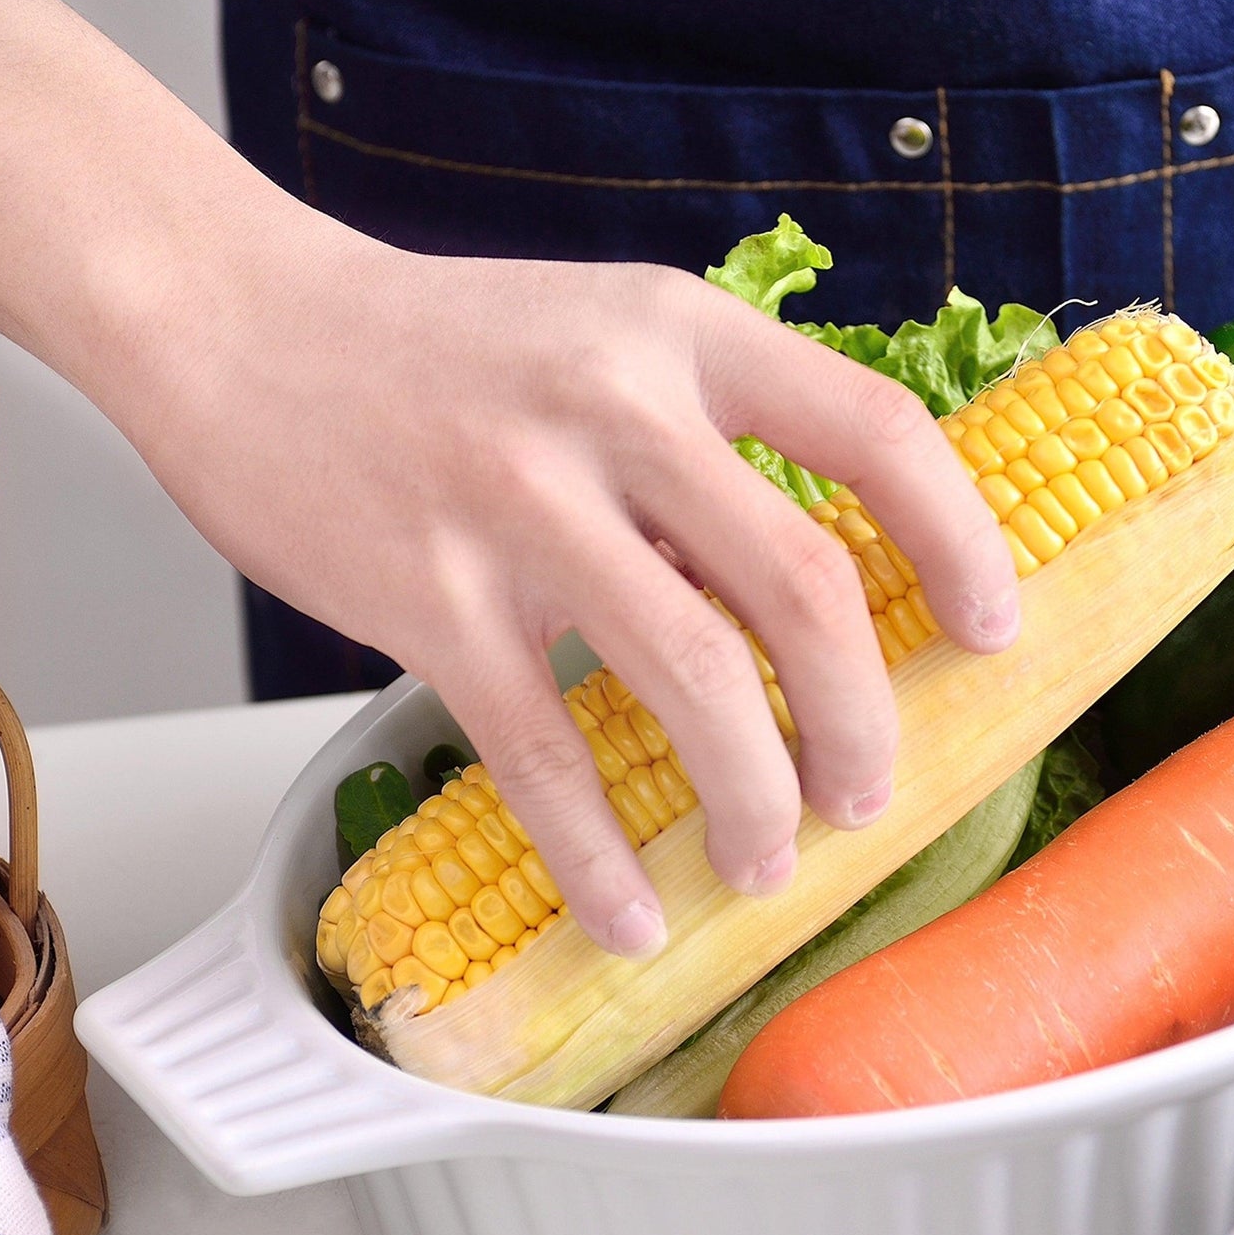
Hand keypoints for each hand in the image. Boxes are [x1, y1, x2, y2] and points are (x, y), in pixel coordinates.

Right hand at [134, 222, 1020, 954]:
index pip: (878, 431)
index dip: (961, 544)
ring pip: (693, 680)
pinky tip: (630, 913)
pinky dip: (599, 859)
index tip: (993, 633)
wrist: (240, 321)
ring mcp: (519, 502)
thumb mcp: (607, 335)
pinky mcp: (429, 596)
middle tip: (868, 792)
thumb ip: (712, 437)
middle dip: (861, 718)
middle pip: (805, 587)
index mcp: (681, 332)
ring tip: (764, 861)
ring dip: (754, 798)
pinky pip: (543, 756)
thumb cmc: (444, 350)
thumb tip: (825, 587)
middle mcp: (616, 407)